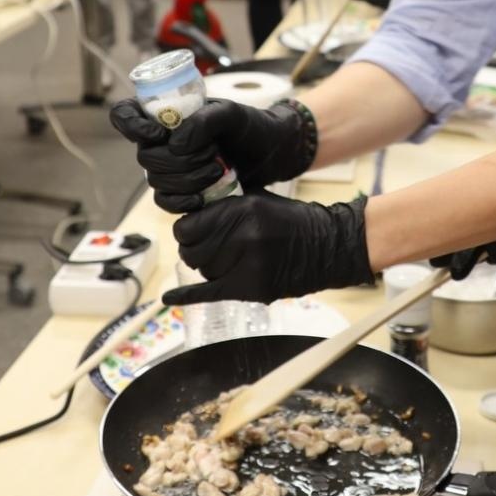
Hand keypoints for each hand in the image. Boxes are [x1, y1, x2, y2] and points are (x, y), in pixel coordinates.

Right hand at [109, 98, 317, 211]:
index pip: (125, 114)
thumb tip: (176, 143)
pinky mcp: (181, 191)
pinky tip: (202, 199)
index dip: (131, 125)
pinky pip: (165, 202)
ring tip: (218, 171)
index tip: (158, 135)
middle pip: (145, 156)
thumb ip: (205, 120)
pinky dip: (182, 202)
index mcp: (167, 113)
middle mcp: (163, 140)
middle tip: (212, 154)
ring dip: (186, 180)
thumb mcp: (233, 113)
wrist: (273, 154)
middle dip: (178, 161)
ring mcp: (170, 167)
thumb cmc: (252, 126)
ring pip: (155, 181)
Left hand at [163, 191, 372, 304]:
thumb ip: (225, 204)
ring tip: (224, 259)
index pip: (189, 226)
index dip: (187, 229)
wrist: (327, 247)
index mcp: (243, 210)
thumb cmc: (293, 221)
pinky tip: (167, 297)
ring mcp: (248, 265)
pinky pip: (210, 294)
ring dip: (207, 267)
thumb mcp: (258, 199)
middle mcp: (243, 237)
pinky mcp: (252, 288)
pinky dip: (185, 296)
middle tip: (206, 246)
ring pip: (203, 271)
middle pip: (192, 251)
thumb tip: (193, 208)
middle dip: (194, 248)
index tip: (193, 229)